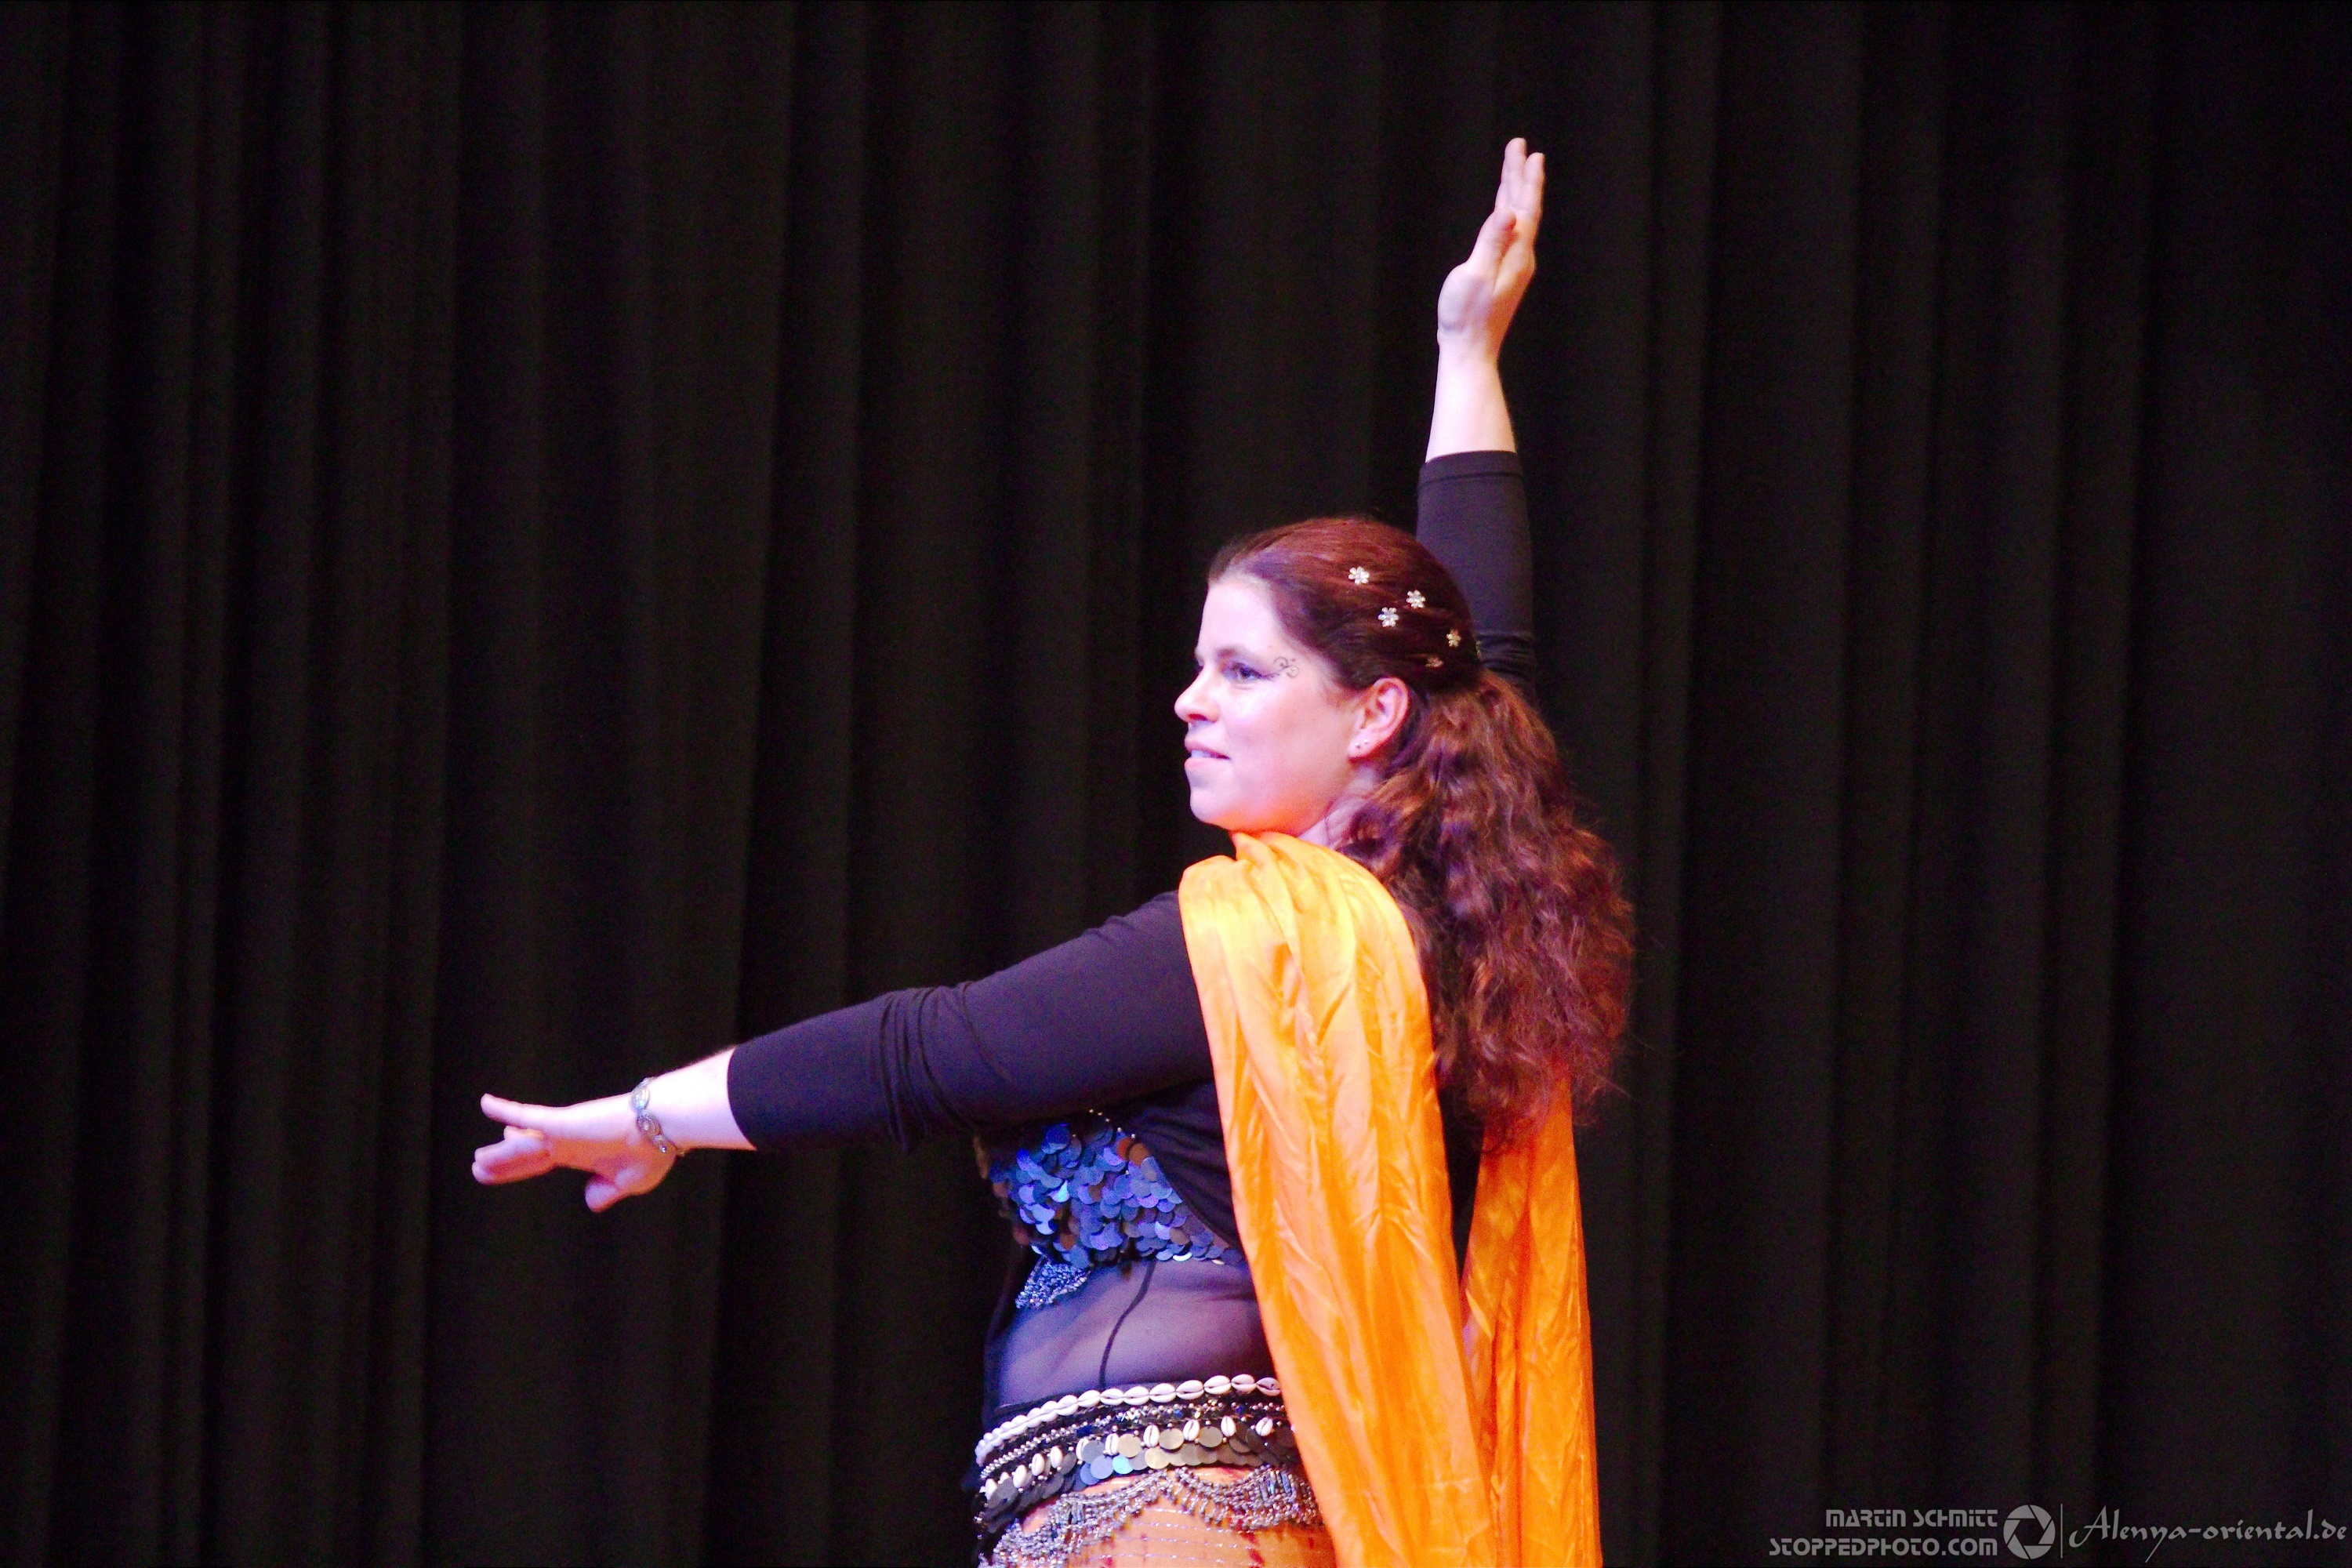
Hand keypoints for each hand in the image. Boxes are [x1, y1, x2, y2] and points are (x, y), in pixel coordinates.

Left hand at [472, 1091, 675, 1210]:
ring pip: (523, 1144)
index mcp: (581, 1155)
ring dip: (500, 1154)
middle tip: (477, 1168)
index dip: (517, 1169)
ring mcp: (565, 1131)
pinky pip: (530, 1115)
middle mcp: (568, 1142)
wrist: (665, 1129)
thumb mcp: (628, 1183)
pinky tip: (487, 1104)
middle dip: (502, 1163)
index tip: (497, 1171)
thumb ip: (606, 1192)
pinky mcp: (566, 1122)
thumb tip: (589, 1201)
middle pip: (526, 1155)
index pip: (541, 1163)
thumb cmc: (653, 1152)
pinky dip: (507, 1110)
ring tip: (477, 1162)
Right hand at [1435, 138, 1545, 358]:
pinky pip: (1509, 233)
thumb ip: (1491, 242)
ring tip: (1515, 170)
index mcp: (1516, 254)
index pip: (1525, 207)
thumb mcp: (1474, 275)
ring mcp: (1514, 266)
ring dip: (1515, 192)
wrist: (1469, 350)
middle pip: (1523, 208)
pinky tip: (1505, 211)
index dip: (1524, 178)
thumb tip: (1508, 212)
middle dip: (1520, 176)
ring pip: (1517, 219)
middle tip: (1520, 147)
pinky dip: (1508, 213)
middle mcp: (1521, 257)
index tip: (1526, 151)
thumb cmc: (1466, 316)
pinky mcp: (1504, 274)